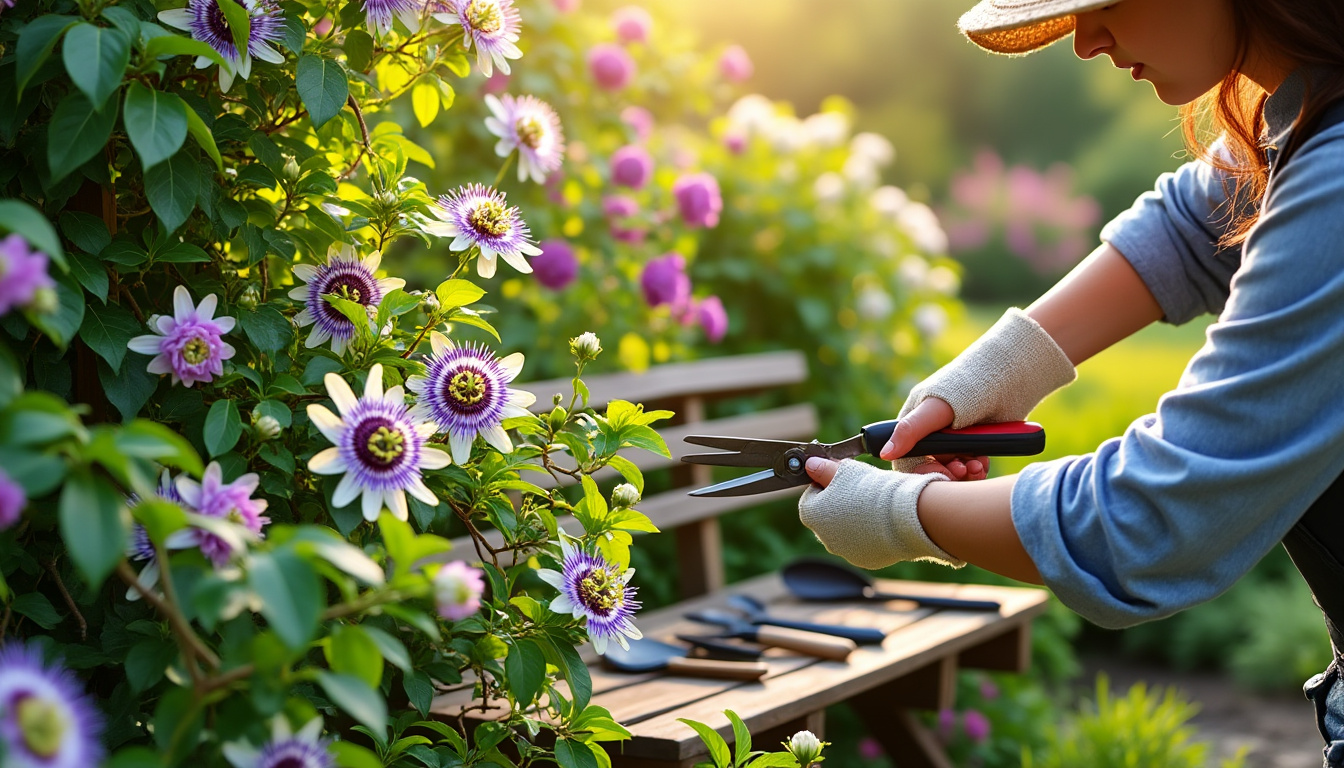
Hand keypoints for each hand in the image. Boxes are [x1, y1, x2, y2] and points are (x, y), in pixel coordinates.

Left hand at [798, 459, 962, 568]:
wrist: (905, 515)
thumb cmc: (872, 490)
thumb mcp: (845, 470)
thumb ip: (823, 468)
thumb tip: (811, 465)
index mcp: (811, 514)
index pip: (811, 495)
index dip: (826, 484)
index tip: (841, 478)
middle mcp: (823, 538)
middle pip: (827, 515)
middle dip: (839, 503)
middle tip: (859, 490)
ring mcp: (845, 552)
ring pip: (845, 531)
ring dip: (854, 520)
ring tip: (874, 506)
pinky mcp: (865, 560)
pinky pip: (863, 544)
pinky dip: (869, 534)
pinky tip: (882, 522)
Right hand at [872, 397, 989, 481]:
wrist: (1005, 376)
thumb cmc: (965, 386)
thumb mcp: (934, 409)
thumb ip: (909, 430)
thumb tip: (884, 454)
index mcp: (914, 424)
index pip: (908, 459)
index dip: (923, 472)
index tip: (941, 476)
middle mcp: (931, 434)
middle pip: (932, 468)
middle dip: (948, 474)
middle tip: (963, 471)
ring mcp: (954, 439)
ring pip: (953, 469)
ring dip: (965, 473)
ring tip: (977, 466)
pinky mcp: (973, 443)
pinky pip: (970, 465)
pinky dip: (977, 468)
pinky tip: (983, 462)